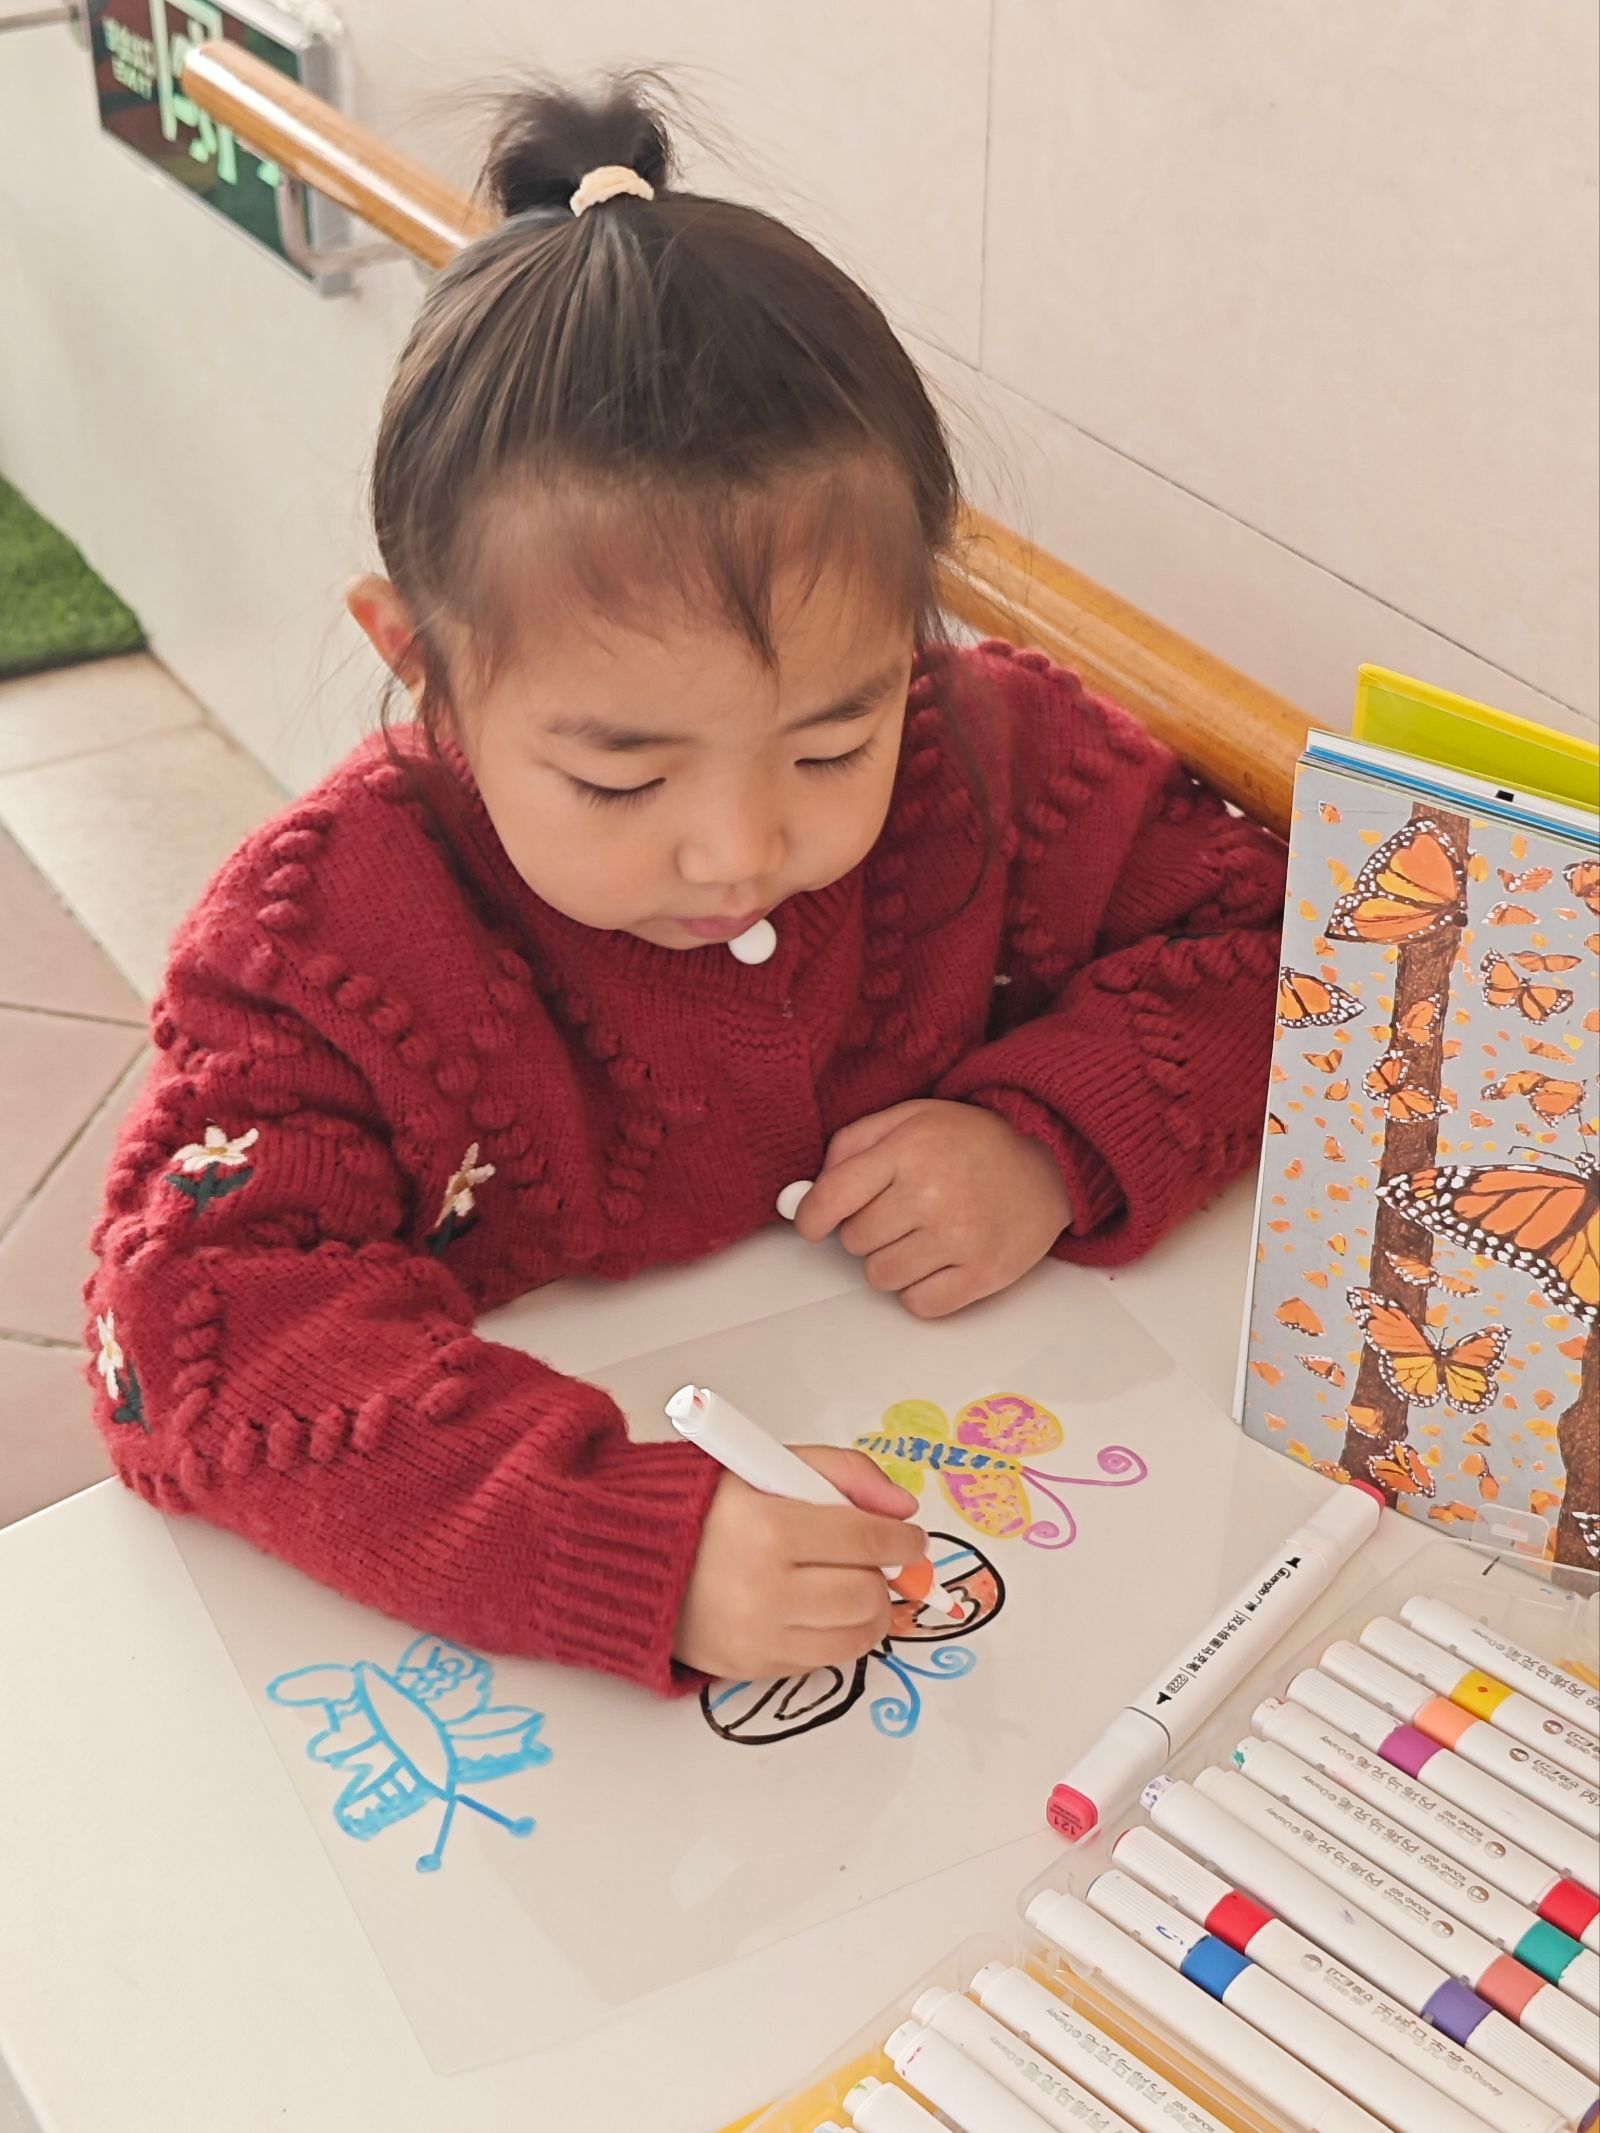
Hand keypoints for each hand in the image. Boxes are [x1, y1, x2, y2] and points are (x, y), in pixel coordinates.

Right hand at [675, 1448, 921, 1680]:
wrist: (628, 1556)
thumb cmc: (704, 1505)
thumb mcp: (768, 1465)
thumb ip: (843, 1474)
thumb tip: (904, 1510)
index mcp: (768, 1527)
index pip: (866, 1539)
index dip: (902, 1540)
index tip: (912, 1539)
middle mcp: (762, 1589)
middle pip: (866, 1594)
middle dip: (883, 1576)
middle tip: (874, 1563)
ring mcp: (756, 1636)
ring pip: (854, 1638)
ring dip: (869, 1612)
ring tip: (855, 1589)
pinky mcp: (749, 1668)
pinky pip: (822, 1663)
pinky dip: (833, 1637)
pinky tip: (818, 1611)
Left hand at [795, 1099, 1071, 1318]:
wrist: (1048, 1159)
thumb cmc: (971, 1141)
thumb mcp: (907, 1118)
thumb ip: (849, 1148)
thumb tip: (802, 1198)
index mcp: (906, 1151)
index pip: (831, 1200)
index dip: (812, 1218)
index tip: (816, 1223)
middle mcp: (930, 1195)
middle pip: (855, 1242)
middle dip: (866, 1231)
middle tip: (898, 1213)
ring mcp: (959, 1238)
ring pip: (881, 1277)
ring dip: (892, 1262)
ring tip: (921, 1236)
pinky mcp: (983, 1274)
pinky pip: (919, 1305)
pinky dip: (920, 1290)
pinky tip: (938, 1262)